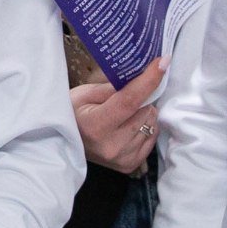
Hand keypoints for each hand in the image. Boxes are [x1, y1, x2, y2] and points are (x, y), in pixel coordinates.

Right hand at [72, 56, 166, 173]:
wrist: (64, 142)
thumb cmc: (73, 113)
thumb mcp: (85, 94)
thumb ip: (113, 88)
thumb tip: (142, 77)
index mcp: (96, 126)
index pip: (129, 101)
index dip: (148, 81)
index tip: (162, 63)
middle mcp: (111, 146)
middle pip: (145, 111)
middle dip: (141, 99)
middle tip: (125, 97)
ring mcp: (123, 158)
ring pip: (151, 123)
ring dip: (143, 114)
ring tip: (124, 115)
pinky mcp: (131, 164)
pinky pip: (152, 137)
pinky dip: (145, 127)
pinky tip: (129, 127)